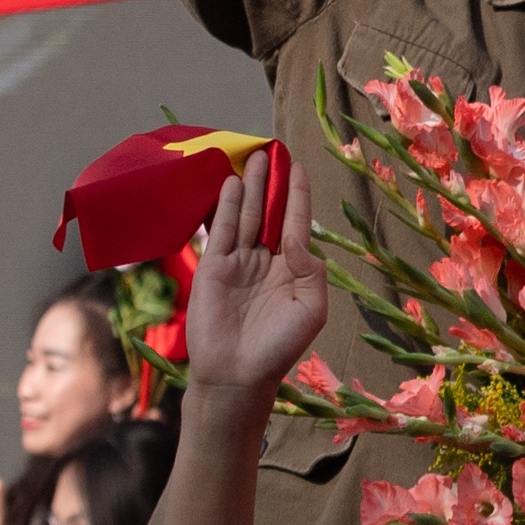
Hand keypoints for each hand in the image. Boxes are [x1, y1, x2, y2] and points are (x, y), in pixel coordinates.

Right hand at [181, 147, 328, 397]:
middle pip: (269, 212)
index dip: (297, 194)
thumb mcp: (311, 309)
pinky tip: (230, 184)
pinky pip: (220, 231)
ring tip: (252, 157)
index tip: (297, 165)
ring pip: (245, 216)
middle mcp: (266, 260)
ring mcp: (238, 262)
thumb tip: (296, 237)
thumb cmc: (280, 347)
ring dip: (249, 187)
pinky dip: (225, 206)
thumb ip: (311, 268)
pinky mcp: (212, 268)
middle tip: (270, 149)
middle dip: (270, 182)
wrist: (237, 375)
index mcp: (293, 269)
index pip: (296, 222)